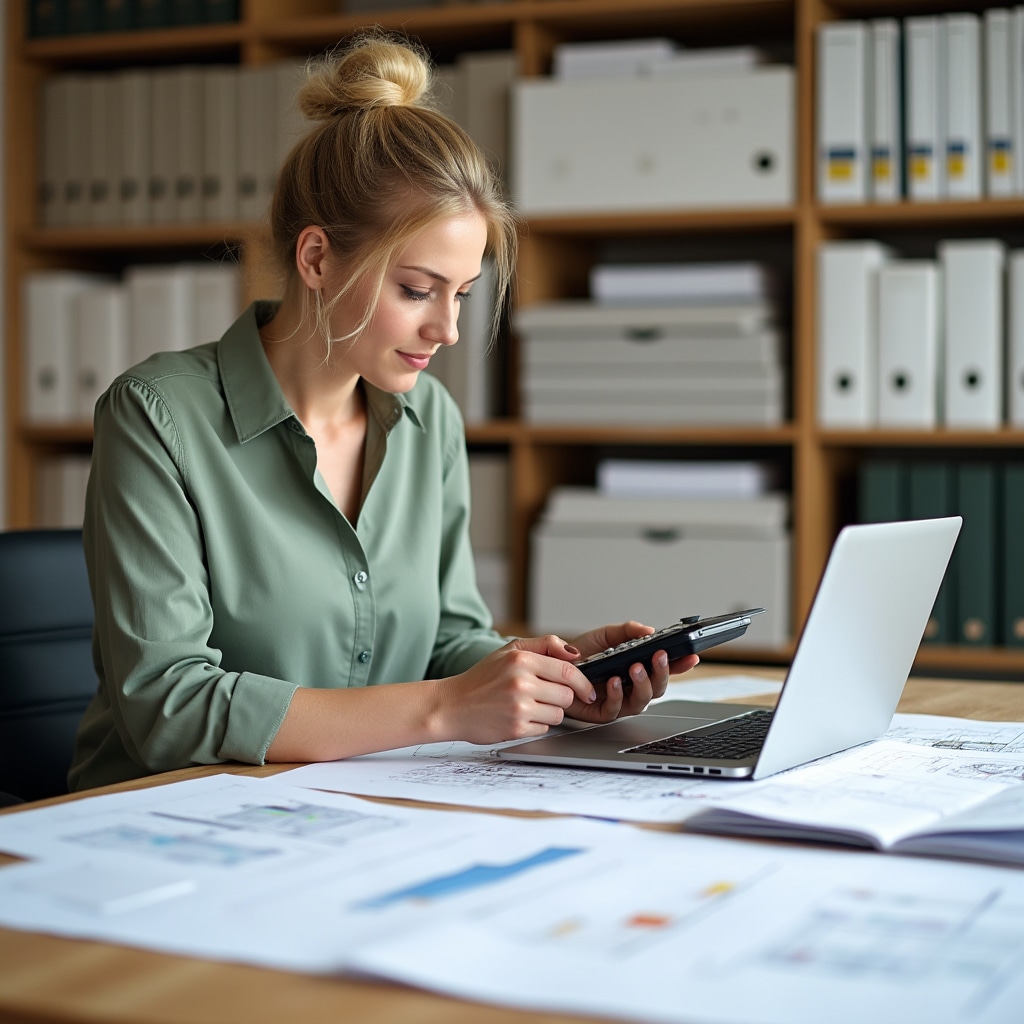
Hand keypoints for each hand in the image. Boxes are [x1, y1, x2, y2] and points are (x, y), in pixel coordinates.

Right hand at [437, 634, 596, 743]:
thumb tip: (575, 654)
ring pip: (559, 714)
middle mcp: (521, 682)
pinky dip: (537, 725)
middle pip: (567, 695)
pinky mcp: (516, 729)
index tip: (587, 690)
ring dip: (550, 712)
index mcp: (521, 659)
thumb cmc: (481, 678)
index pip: (568, 671)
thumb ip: (544, 645)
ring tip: (528, 706)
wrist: (451, 706)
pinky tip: (518, 717)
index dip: (583, 682)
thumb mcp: (508, 650)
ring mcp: (518, 707)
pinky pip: (544, 729)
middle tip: (545, 696)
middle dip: (562, 697)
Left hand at [564, 621, 699, 723]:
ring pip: (642, 701)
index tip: (691, 655)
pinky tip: (614, 682)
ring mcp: (620, 701)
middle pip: (659, 687)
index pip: (665, 668)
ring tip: (635, 669)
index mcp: (638, 668)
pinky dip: (617, 695)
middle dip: (662, 672)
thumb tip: (648, 631)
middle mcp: (632, 686)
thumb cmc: (581, 653)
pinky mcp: (603, 712)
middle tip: (658, 657)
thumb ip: (627, 631)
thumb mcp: (605, 635)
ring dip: (642, 684)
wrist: (553, 665)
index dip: (681, 664)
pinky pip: (616, 709)